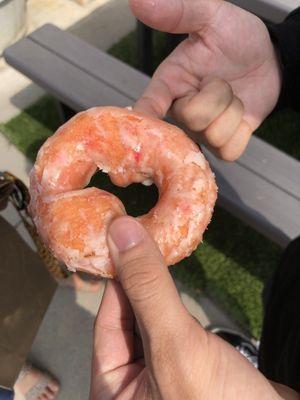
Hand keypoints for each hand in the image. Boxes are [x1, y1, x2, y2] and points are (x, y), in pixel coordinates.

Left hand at [90, 216, 281, 398]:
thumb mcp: (175, 343)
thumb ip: (147, 289)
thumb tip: (121, 232)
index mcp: (112, 393)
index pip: (106, 322)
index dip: (116, 279)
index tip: (124, 240)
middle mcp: (131, 387)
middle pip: (128, 320)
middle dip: (137, 281)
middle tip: (143, 238)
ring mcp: (160, 376)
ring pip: (151, 321)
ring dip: (155, 289)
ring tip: (157, 252)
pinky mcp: (187, 368)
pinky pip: (171, 327)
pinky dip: (172, 303)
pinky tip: (171, 282)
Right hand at [131, 0, 281, 160]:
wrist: (269, 60)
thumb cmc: (236, 40)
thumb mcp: (212, 17)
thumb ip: (179, 12)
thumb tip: (139, 2)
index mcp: (170, 84)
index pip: (148, 107)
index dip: (146, 118)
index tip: (147, 119)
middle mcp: (181, 112)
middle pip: (193, 119)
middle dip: (218, 96)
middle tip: (222, 81)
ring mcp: (201, 131)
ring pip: (214, 135)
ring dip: (233, 111)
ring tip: (232, 96)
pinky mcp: (221, 145)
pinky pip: (229, 150)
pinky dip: (241, 132)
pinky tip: (239, 116)